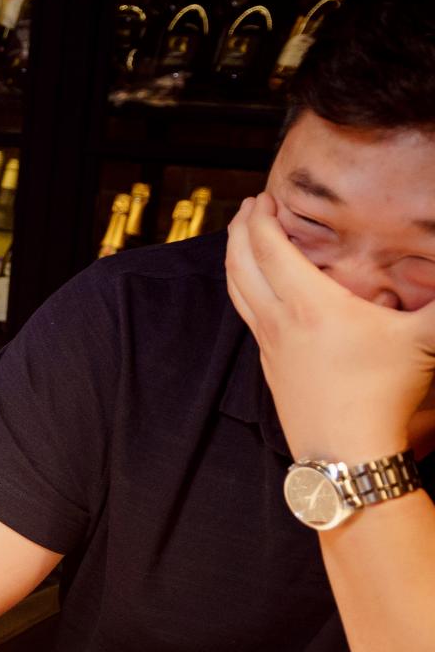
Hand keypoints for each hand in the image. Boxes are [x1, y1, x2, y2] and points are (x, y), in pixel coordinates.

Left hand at [226, 193, 434, 460]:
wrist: (347, 453)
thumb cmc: (385, 396)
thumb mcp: (426, 341)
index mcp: (311, 304)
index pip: (270, 248)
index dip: (262, 219)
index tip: (265, 198)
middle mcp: (279, 320)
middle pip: (242, 263)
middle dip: (241, 229)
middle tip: (250, 207)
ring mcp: (269, 345)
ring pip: (238, 290)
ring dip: (235, 258)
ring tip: (242, 238)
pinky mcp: (269, 366)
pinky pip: (248, 316)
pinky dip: (244, 290)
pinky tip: (259, 290)